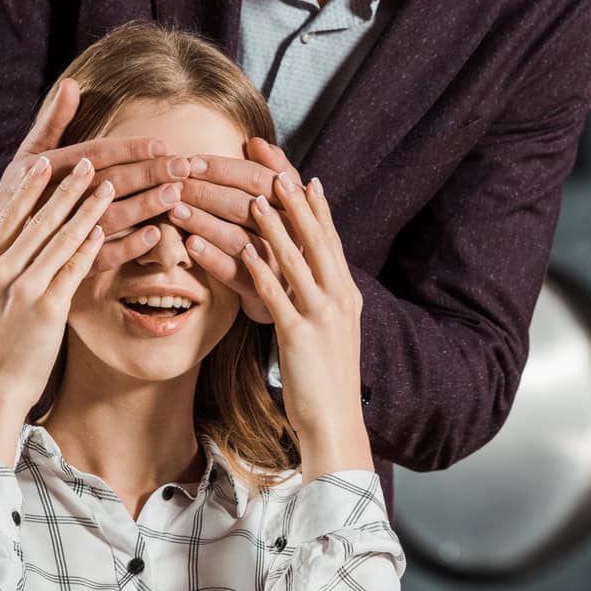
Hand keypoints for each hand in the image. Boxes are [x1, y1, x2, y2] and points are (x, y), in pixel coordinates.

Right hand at [0, 79, 199, 295]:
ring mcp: (58, 232)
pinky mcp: (65, 263)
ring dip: (143, 207)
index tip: (161, 143)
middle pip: (107, 183)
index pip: (95, 154)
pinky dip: (128, 247)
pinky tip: (156, 235)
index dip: (129, 149)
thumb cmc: (19, 191)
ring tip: (175, 196)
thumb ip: (53, 120)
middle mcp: (51, 198)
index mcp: (44, 168)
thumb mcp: (28, 153)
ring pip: (108, 218)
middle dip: (146, 174)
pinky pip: (101, 257)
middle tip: (181, 167)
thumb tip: (71, 83)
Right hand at [0, 156, 113, 458]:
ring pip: (59, 237)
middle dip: (64, 188)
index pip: (8, 217)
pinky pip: (73, 269)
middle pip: (37, 219)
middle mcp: (0, 271)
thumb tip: (9, 259)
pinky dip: (90, 247)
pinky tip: (106, 230)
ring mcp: (22, 287)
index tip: (44, 163)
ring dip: (86, 209)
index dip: (28, 188)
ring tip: (108, 186)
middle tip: (86, 162)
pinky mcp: (46, 307)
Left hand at [171, 138, 294, 322]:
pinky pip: (233, 272)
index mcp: (296, 204)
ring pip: (236, 238)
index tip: (191, 162)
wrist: (297, 291)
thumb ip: (275, 169)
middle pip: (244, 206)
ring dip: (203, 222)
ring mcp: (277, 263)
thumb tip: (256, 142)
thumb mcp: (288, 201)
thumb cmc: (286, 235)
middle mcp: (291, 233)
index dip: (222, 169)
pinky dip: (211, 257)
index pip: (258, 178)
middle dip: (205, 193)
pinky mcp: (262, 291)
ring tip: (175, 211)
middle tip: (173, 185)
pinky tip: (190, 244)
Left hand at [238, 169, 372, 478]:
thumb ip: (319, 302)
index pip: (329, 237)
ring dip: (274, 226)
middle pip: (316, 237)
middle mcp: (339, 297)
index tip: (297, 172)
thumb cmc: (325, 382)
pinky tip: (244, 250)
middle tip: (275, 167)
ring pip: (296, 259)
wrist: (335, 423)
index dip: (312, 204)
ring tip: (254, 196)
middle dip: (294, 200)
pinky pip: (276, 295)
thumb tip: (305, 279)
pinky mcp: (299, 335)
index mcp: (346, 294)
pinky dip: (260, 269)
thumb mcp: (328, 333)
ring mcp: (322, 315)